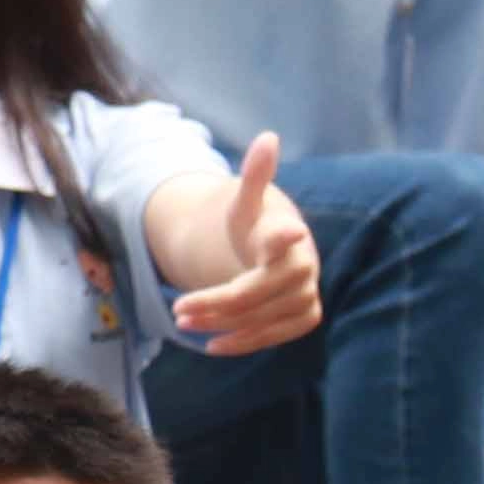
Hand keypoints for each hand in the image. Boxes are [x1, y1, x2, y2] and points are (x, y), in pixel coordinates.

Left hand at [166, 134, 322, 352]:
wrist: (276, 248)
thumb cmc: (255, 224)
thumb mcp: (244, 201)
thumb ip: (253, 176)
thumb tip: (269, 137)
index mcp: (285, 233)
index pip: (283, 235)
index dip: (284, 233)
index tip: (288, 231)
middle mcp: (303, 265)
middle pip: (256, 291)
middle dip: (215, 303)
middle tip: (177, 309)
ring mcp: (306, 294)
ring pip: (263, 318)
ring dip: (222, 325)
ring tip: (185, 324)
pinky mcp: (305, 316)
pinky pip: (276, 336)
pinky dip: (245, 343)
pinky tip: (214, 345)